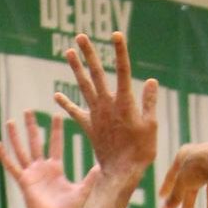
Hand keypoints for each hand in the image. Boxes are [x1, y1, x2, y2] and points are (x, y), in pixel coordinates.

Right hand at [0, 111, 96, 207]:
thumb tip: (101, 167)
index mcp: (55, 168)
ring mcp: (31, 174)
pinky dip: (4, 156)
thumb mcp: (81, 191)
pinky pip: (12, 166)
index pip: (55, 144)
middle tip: (29, 111)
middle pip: (35, 142)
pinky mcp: (24, 181)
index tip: (57, 115)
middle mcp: (41, 168)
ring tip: (10, 121)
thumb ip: (90, 179)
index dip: (56, 130)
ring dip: (16, 136)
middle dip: (32, 126)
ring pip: (22, 150)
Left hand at [55, 30, 157, 185]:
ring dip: (76, 68)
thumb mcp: (151, 126)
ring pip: (84, 86)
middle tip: (80, 36)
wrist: (121, 173)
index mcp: (125, 101)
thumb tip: (151, 81)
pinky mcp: (89, 127)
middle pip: (97, 73)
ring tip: (68, 52)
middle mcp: (107, 104)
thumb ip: (149, 103)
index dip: (120, 51)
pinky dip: (66, 104)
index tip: (116, 34)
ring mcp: (96, 115)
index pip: (123, 70)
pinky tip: (56, 95)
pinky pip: (75, 113)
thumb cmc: (140, 151)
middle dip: (89, 54)